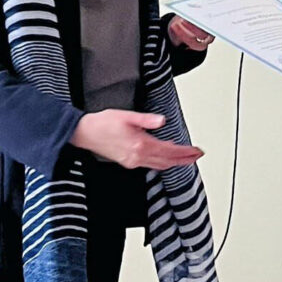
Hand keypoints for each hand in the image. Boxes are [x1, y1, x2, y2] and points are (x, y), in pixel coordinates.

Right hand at [70, 109, 203, 170]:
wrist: (85, 133)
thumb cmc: (103, 123)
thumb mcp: (127, 116)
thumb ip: (146, 120)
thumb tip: (162, 121)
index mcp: (140, 145)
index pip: (169, 151)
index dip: (185, 152)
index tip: (196, 151)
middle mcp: (138, 157)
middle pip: (167, 161)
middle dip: (184, 159)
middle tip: (197, 156)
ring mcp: (133, 161)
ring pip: (160, 165)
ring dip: (174, 162)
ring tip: (186, 158)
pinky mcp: (128, 162)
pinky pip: (151, 165)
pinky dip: (162, 162)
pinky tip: (165, 157)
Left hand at [167, 0, 225, 51]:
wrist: (180, 25)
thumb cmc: (194, 10)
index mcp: (217, 17)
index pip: (226, 16)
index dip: (224, 14)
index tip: (214, 9)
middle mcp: (213, 28)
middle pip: (213, 29)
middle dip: (204, 23)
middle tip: (195, 16)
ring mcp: (203, 37)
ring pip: (203, 37)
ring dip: (192, 29)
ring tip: (182, 21)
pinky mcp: (194, 44)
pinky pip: (194, 44)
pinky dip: (184, 35)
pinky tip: (177, 26)